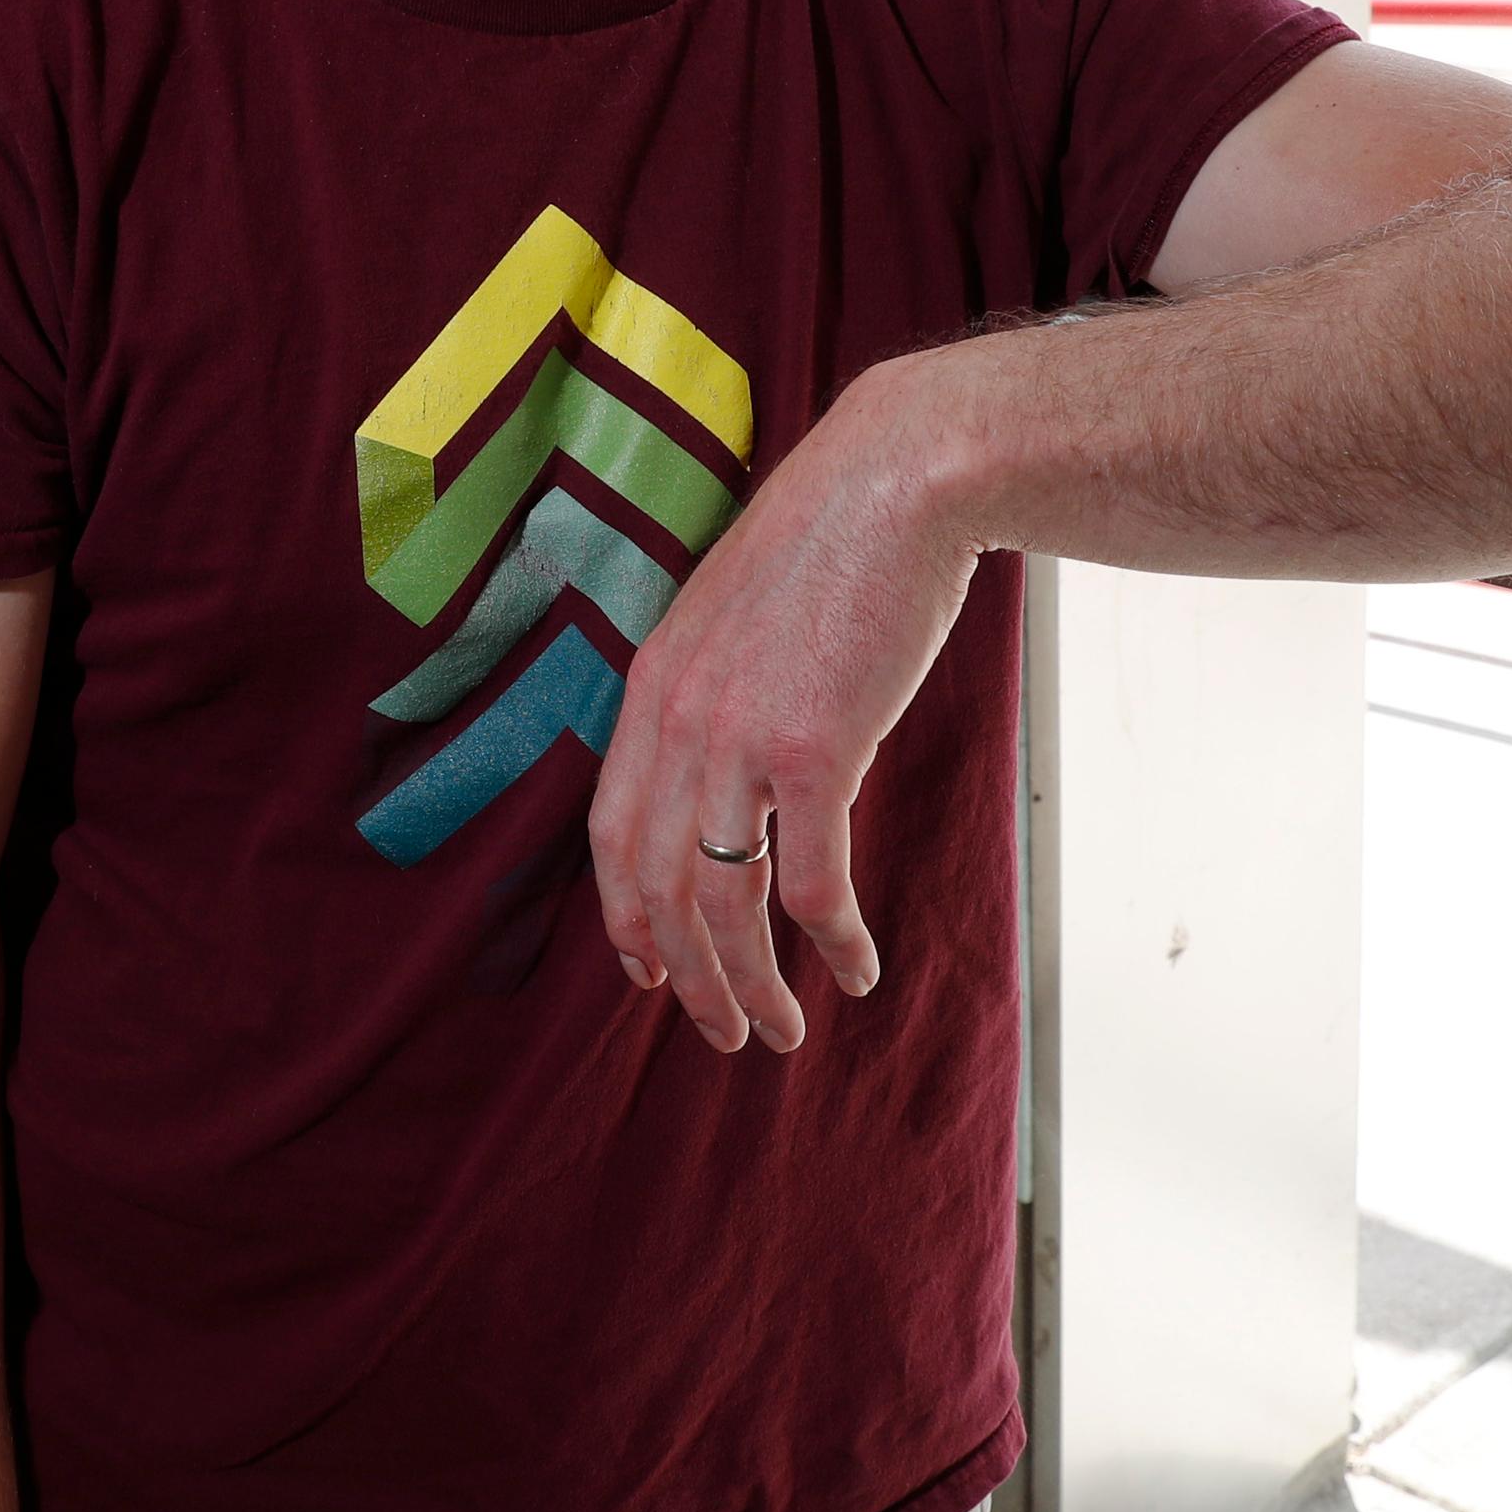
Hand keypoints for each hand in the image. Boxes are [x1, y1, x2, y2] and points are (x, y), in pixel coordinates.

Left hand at [586, 355, 983, 1051]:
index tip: (649, 973)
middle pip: (657, 889)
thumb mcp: (743, 614)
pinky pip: (810, 885)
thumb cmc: (841, 543)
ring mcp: (739, 739)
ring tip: (781, 1032)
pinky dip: (829, 940)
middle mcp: (678, 721)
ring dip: (750, 984)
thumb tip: (747, 765)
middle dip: (687, 979)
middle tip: (724, 1032)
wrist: (899, 479)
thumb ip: (724, 689)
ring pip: (722, 906)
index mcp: (654, 687)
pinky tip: (855, 969)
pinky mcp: (815, 751)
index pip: (612, 833)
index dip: (624, 917)